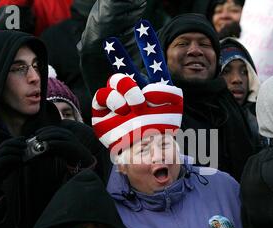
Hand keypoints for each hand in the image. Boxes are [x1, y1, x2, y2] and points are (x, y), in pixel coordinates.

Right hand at [0, 137, 25, 185]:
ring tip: (23, 152)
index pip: (8, 141)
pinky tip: (19, 159)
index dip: (16, 139)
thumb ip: (20, 160)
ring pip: (6, 149)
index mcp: (0, 150)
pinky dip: (13, 157)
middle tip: (25, 145)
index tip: (24, 138)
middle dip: (17, 142)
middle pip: (7, 143)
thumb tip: (31, 159)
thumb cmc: (3, 170)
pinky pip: (5, 158)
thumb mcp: (13, 164)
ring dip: (16, 150)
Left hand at [35, 126, 93, 165]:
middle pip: (54, 130)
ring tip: (40, 139)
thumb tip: (38, 148)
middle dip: (44, 132)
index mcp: (65, 133)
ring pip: (58, 134)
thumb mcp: (57, 148)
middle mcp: (68, 134)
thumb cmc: (68, 153)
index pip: (53, 128)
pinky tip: (49, 143)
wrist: (81, 158)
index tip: (36, 133)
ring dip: (48, 135)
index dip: (44, 129)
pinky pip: (62, 142)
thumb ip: (50, 146)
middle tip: (37, 136)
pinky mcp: (72, 145)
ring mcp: (70, 139)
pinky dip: (55, 142)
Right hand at [92, 20, 182, 152]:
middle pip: (124, 70)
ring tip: (132, 105)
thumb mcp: (172, 112)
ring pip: (114, 81)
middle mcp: (134, 96)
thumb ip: (168, 92)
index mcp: (153, 92)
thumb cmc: (159, 135)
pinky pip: (101, 96)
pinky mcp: (103, 114)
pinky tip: (121, 109)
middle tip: (112, 45)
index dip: (147, 46)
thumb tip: (153, 81)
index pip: (151, 66)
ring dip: (124, 89)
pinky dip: (111, 99)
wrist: (143, 154)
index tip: (142, 28)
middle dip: (117, 55)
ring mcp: (118, 104)